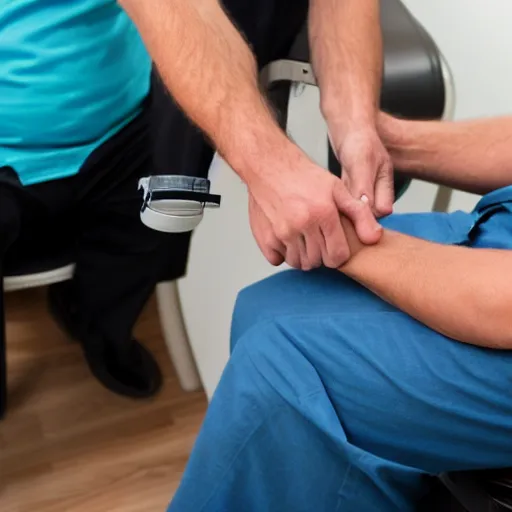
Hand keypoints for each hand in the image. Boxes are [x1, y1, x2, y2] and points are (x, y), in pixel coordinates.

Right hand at [247, 157, 381, 270]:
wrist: (269, 166)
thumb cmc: (304, 177)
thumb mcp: (337, 189)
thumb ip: (359, 214)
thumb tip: (374, 239)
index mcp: (323, 213)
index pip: (336, 256)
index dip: (337, 254)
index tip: (333, 245)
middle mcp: (302, 224)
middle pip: (317, 262)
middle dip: (320, 255)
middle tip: (316, 239)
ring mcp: (281, 232)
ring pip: (297, 262)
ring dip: (301, 256)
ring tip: (302, 239)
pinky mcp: (265, 236)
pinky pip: (277, 260)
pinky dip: (281, 254)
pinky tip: (285, 239)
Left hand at [331, 127, 393, 217]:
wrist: (348, 124)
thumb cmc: (358, 138)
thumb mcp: (362, 161)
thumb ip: (364, 186)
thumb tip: (365, 209)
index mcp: (385, 183)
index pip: (381, 211)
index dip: (368, 215)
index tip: (351, 214)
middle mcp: (375, 188)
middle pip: (367, 213)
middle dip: (354, 213)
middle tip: (337, 210)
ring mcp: (362, 187)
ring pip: (354, 207)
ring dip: (344, 207)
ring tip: (331, 204)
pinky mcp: (349, 185)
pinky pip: (344, 199)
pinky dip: (337, 199)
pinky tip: (328, 196)